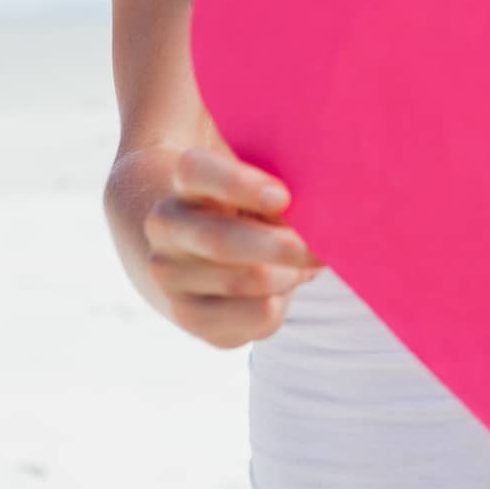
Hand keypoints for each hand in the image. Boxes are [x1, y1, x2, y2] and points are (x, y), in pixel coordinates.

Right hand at [143, 148, 323, 348]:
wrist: (204, 253)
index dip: (238, 183)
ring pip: (246, 281)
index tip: (283, 197)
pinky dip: (284, 301)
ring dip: (289, 274)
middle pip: (222, 241)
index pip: (195, 171)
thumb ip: (279, 196)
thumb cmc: (250, 208)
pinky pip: (257, 316)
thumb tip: (319, 221)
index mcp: (185, 182)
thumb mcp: (258, 190)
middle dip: (282, 247)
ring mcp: (170, 276)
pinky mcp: (191, 317)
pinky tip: (285, 287)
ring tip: (307, 264)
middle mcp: (167, 227)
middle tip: (323, 248)